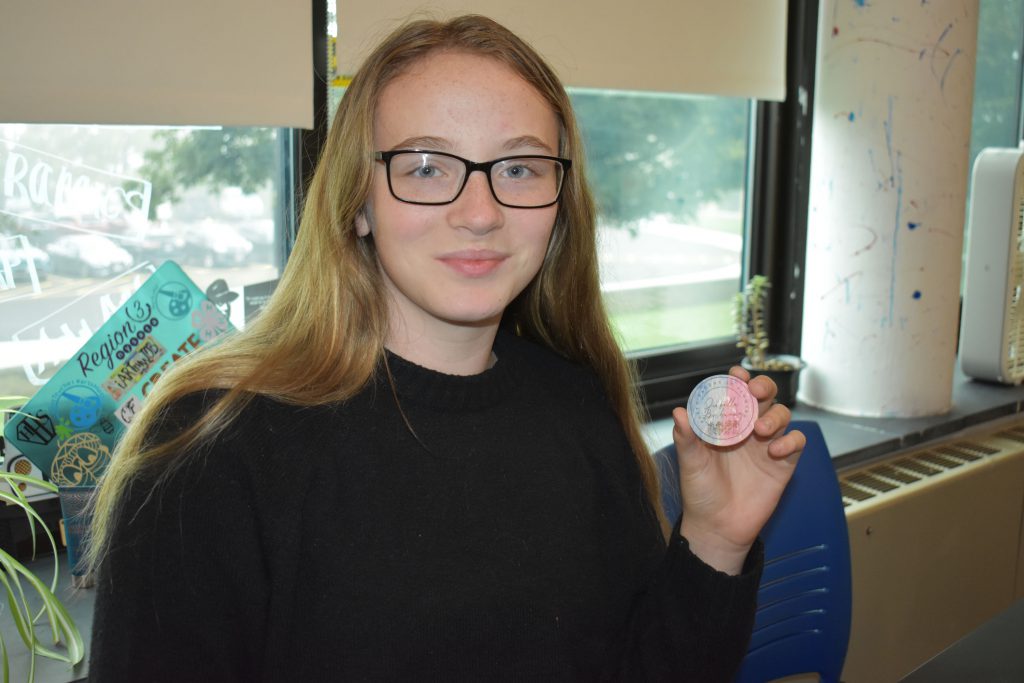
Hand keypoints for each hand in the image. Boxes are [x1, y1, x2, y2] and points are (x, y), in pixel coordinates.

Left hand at [672, 366, 804, 573]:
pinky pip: (796, 442)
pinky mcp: (783, 463)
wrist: (717, 528)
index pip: (734, 393)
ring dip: (775, 415)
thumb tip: (679, 412)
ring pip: (782, 415)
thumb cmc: (701, 492)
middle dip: (763, 387)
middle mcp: (747, 429)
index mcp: (724, 424)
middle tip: (756, 392)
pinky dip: (791, 440)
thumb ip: (686, 438)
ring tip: (760, 430)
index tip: (736, 375)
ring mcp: (766, 445)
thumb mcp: (690, 464)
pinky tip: (775, 450)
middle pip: (764, 397)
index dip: (737, 380)